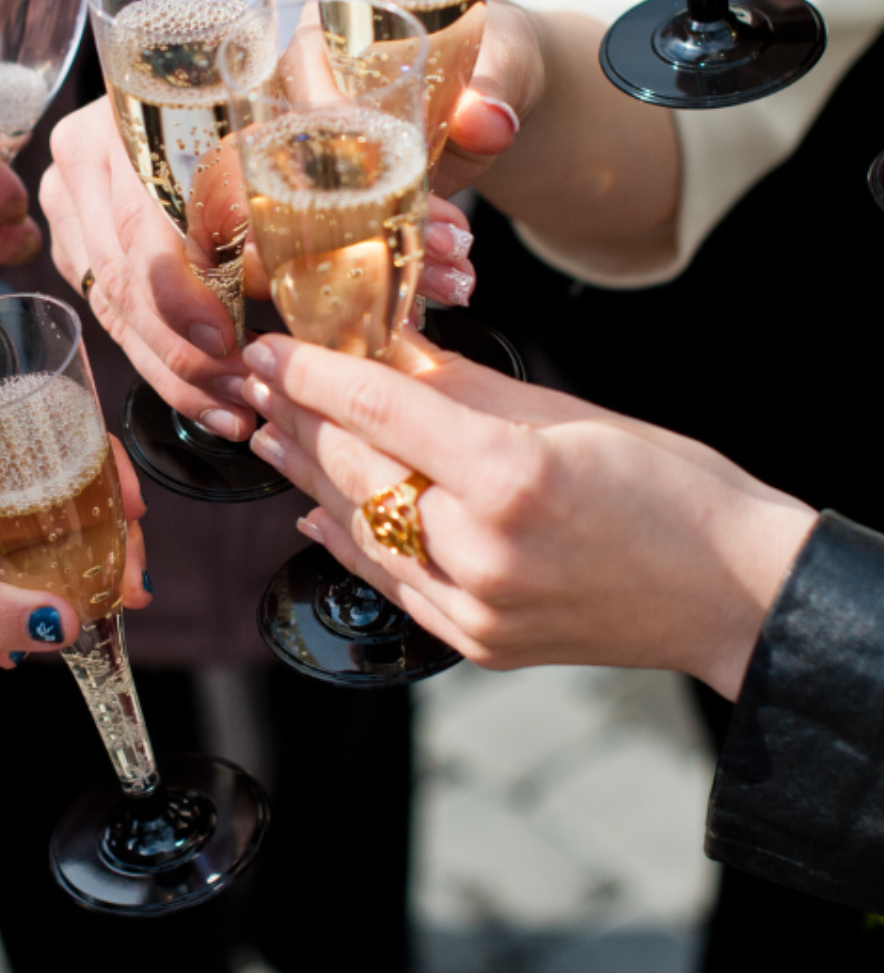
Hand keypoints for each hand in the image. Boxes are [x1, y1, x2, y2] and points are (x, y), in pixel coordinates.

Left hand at [0, 436, 150, 679]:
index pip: (14, 427)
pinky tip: (18, 643)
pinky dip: (5, 604)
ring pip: (11, 532)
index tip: (125, 504)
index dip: (83, 460)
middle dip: (81, 532)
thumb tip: (60, 622)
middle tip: (126, 575)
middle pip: (27, 483)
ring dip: (47, 578)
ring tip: (85, 620)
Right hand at [41, 97, 479, 439]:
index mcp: (140, 96)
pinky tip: (223, 404)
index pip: (147, 211)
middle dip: (199, 349)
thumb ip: (445, 92)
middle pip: (131, 273)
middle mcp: (96, 147)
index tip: (235, 338)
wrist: (287, 62)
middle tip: (261, 394)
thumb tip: (493, 124)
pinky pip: (123, 319)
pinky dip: (174, 366)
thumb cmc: (324, 65)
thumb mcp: (362, 71)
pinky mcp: (96, 243)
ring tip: (251, 412)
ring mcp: (85, 200)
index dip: (185, 285)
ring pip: (123, 310)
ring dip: (187, 372)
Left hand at [239, 331, 815, 699]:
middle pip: (357, 471)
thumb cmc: (670, 487)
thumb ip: (461, 384)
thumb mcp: (565, 412)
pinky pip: (391, 584)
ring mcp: (477, 608)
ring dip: (307, 479)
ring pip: (361, 531)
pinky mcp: (478, 644)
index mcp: (509, 477)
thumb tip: (388, 347)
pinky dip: (346, 543)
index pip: (379, 410)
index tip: (268, 346)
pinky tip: (309, 513)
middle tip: (258, 381)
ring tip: (269, 434)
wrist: (733, 592)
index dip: (312, 372)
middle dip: (299, 419)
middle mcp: (482, 550)